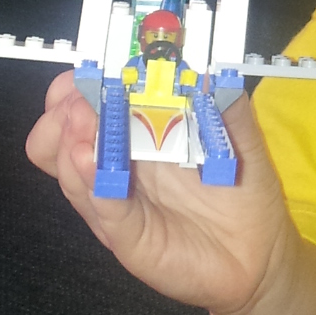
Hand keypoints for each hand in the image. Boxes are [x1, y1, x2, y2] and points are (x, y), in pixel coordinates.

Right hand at [25, 72, 315, 314]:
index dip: (76, 83)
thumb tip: (205, 60)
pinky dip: (93, 183)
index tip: (89, 69)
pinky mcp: (126, 235)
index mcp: (134, 128)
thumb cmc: (241, 187)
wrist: (258, 254)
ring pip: (68, 167)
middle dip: (63, 111)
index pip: (82, 98)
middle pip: (57, 132)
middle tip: (84, 104)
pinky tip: (94, 162)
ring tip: (87, 127)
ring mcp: (115, 199)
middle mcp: (115, 161)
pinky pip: (101, 207)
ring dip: (72, 141)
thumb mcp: (237, 132)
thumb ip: (222, 96)